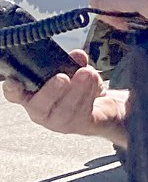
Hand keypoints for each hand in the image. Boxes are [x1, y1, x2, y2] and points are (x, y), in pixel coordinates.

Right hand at [1, 50, 127, 143]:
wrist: (101, 107)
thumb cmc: (78, 88)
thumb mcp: (75, 70)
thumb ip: (73, 61)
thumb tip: (77, 55)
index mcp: (32, 95)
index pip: (15, 95)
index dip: (12, 89)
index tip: (14, 82)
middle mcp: (41, 111)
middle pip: (39, 106)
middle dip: (51, 91)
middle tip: (62, 77)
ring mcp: (58, 122)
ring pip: (65, 109)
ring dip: (78, 89)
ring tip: (87, 74)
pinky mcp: (78, 125)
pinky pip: (82, 112)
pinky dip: (90, 94)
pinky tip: (95, 82)